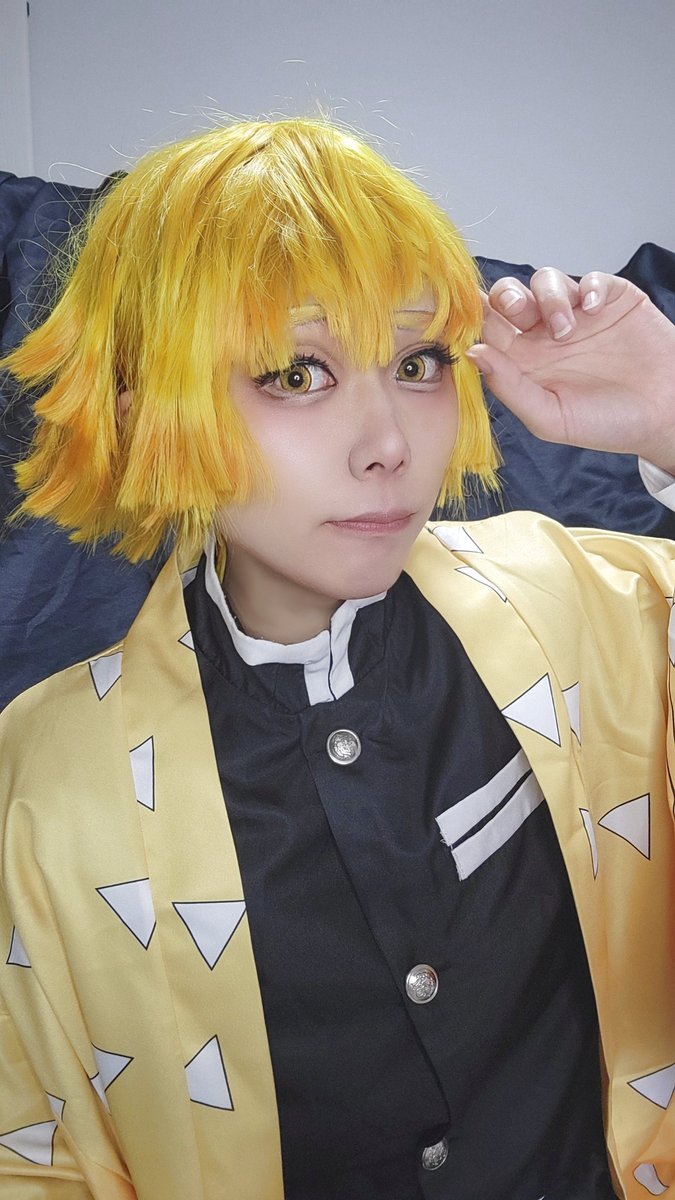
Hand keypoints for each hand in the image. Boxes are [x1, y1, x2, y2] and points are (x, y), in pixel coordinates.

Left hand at [466, 269, 674, 472]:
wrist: (663, 417)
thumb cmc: (606, 424)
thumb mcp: (550, 417)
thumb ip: (509, 387)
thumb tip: (472, 353)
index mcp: (524, 361)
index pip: (489, 328)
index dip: (475, 317)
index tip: (468, 316)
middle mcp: (545, 334)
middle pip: (511, 296)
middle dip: (506, 295)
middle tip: (516, 310)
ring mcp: (578, 314)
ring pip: (546, 280)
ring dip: (549, 297)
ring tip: (566, 330)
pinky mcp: (611, 299)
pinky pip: (591, 279)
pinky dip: (589, 288)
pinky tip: (594, 311)